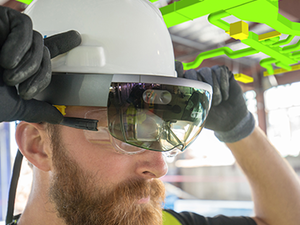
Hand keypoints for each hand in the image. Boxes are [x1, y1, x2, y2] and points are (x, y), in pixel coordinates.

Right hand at [0, 6, 80, 122]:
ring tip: (9, 75)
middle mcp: (14, 49)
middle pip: (45, 51)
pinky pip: (24, 25)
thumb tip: (60, 116)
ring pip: (38, 39)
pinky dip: (20, 44)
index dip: (63, 44)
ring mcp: (5, 33)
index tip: (77, 39)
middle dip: (40, 72)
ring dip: (29, 63)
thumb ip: (38, 109)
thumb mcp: (14, 106)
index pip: (45, 54)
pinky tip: (5, 59)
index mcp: (19, 67)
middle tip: (22, 87)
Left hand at [176, 62, 254, 142]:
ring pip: (207, 71)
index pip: (177, 74)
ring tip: (218, 102)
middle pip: (191, 72)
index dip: (176, 69)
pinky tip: (225, 95)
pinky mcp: (222, 72)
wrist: (230, 121)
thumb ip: (183, 102)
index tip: (177, 69)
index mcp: (186, 87)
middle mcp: (196, 78)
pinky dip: (224, 84)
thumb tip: (169, 97)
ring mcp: (209, 74)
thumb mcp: (194, 113)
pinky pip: (220, 71)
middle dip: (200, 87)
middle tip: (207, 101)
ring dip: (214, 89)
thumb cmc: (210, 117)